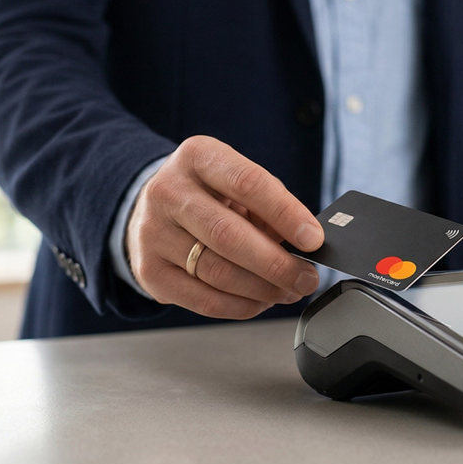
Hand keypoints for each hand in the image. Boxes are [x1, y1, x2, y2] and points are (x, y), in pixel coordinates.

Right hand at [125, 135, 323, 318]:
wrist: (153, 207)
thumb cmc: (208, 194)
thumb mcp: (236, 183)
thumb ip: (269, 207)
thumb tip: (305, 245)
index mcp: (198, 157)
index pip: (247, 184)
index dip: (286, 214)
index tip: (313, 239)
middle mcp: (168, 191)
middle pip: (229, 235)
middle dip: (277, 264)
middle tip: (306, 278)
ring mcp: (153, 232)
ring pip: (217, 272)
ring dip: (262, 289)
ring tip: (287, 291)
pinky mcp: (149, 271)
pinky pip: (202, 300)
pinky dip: (240, 306)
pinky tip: (259, 301)